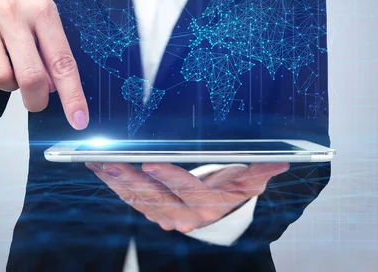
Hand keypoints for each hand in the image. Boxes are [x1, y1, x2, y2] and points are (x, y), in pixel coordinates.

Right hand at [0, 0, 88, 128]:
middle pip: (30, 77)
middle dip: (37, 100)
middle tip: (37, 99)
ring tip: (10, 70)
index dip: (72, 95)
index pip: (62, 61)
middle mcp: (11, 14)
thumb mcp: (44, 17)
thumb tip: (53, 90)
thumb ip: (52, 52)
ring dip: (9, 88)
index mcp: (41, 10)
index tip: (80, 120)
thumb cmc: (20, 2)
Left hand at [86, 162, 288, 232]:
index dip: (169, 176)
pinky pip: (130, 201)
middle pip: (155, 197)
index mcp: (210, 206)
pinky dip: (114, 185)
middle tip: (109, 161)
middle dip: (129, 179)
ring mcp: (166, 217)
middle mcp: (185, 216)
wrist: (223, 211)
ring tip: (98, 162)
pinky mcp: (153, 213)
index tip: (150, 162)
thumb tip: (280, 160)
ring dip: (115, 182)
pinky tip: (101, 168)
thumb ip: (262, 169)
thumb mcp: (251, 178)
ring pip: (137, 200)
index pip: (189, 190)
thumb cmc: (234, 188)